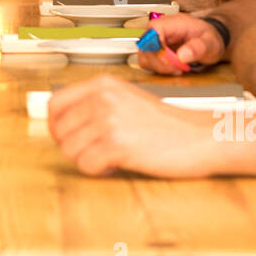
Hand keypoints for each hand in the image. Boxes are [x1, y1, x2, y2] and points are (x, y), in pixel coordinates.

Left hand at [47, 75, 214, 176]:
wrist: (199, 136)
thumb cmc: (166, 123)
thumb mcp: (126, 99)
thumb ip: (96, 104)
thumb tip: (62, 122)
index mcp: (102, 84)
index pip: (56, 104)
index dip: (56, 125)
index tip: (67, 136)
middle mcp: (102, 98)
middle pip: (59, 130)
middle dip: (73, 146)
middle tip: (94, 151)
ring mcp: (108, 120)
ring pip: (70, 150)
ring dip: (87, 159)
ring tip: (109, 157)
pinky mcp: (117, 145)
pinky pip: (86, 165)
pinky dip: (99, 171)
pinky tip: (116, 164)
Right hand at [134, 13, 227, 74]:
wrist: (207, 41)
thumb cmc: (207, 38)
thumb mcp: (210, 42)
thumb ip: (199, 47)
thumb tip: (182, 56)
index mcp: (170, 23)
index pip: (153, 31)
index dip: (158, 48)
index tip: (174, 60)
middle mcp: (158, 30)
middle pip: (146, 47)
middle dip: (162, 62)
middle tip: (180, 67)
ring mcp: (154, 42)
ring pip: (144, 57)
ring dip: (160, 67)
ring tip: (178, 68)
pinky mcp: (153, 52)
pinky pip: (148, 63)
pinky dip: (159, 69)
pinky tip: (173, 69)